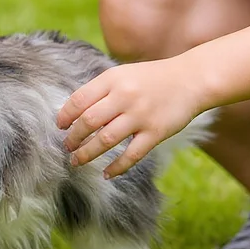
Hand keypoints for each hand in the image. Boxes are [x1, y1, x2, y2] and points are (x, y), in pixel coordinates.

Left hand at [56, 57, 204, 177]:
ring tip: (77, 161)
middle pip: (88, 121)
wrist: (190, 79)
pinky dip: (116, 168)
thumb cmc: (151, 78)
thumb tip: (73, 112)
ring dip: (87, 154)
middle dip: (73, 138)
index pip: (79, 99)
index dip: (65, 116)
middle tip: (67, 147)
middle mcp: (125, 96)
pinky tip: (106, 174)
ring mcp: (140, 115)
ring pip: (105, 140)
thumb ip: (101, 90)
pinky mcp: (156, 132)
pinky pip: (131, 155)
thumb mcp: (123, 74)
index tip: (60, 127)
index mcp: (113, 79)